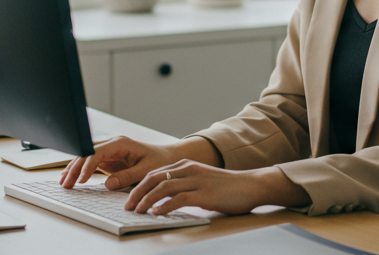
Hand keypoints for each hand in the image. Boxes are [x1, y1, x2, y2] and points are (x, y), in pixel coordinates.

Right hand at [58, 135, 221, 190]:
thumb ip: (128, 176)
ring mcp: (108, 152)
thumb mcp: (146, 170)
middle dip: (74, 168)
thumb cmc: (160, 161)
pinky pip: (89, 164)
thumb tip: (108, 184)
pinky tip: (69, 179)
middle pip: (86, 154)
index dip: (87, 166)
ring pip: (85, 158)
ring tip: (63, 184)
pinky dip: (79, 171)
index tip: (80, 180)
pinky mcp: (108, 160)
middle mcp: (112, 145)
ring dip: (73, 170)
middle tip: (66, 184)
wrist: (168, 157)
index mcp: (120, 144)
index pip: (97, 153)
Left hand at [124, 161, 308, 215]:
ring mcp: (196, 180)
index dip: (138, 185)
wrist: (251, 185)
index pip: (155, 172)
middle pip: (154, 178)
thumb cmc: (227, 187)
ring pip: (163, 187)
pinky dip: (165, 206)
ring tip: (137, 211)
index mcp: (186, 165)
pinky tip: (157, 214)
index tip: (128, 199)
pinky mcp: (204, 193)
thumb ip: (184, 186)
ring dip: (147, 200)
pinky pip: (179, 198)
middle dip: (137, 192)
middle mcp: (188, 169)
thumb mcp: (201, 181)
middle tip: (127, 206)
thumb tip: (164, 200)